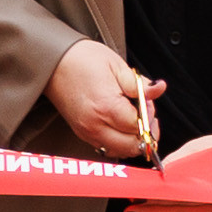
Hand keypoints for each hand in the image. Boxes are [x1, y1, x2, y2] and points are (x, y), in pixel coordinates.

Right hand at [48, 37, 161, 162]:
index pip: (140, 127)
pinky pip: (107, 148)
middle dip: (145, 134)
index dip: (149, 116)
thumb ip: (140, 85)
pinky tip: (120, 125)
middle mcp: (95, 125)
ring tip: (132, 120)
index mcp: (107, 107)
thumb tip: (159, 89)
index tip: (147, 102)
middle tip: (145, 115)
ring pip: (120, 151)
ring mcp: (87, 131)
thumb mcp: (116, 65)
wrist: (52, 61)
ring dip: (132, 141)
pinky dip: (119, 142)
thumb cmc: (82, 59)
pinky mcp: (81, 133)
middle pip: (132, 146)